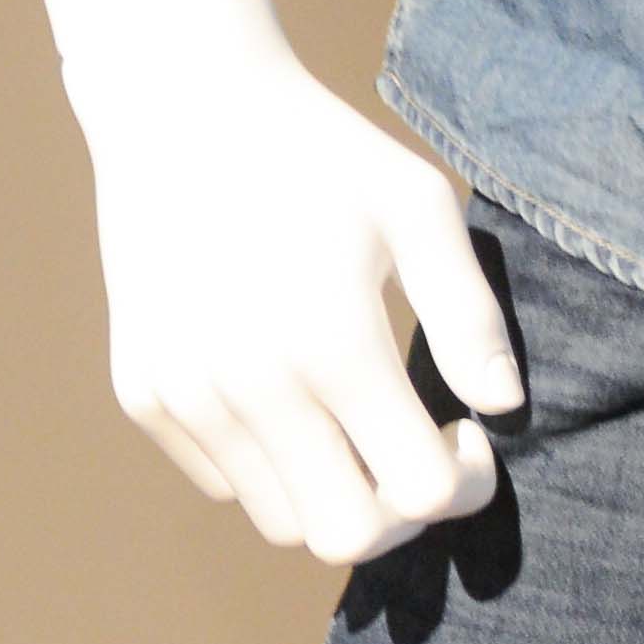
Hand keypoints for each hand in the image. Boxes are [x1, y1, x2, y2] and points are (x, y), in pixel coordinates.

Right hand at [71, 39, 520, 559]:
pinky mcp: (142, 393)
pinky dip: (267, 462)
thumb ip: (469, 315)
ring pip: (279, 521)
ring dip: (333, 493)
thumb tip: (502, 407)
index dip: (467, 479)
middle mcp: (251, 385)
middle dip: (401, 514)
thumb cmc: (318, 152)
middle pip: (347, 536)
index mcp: (333, 342)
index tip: (465, 429)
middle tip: (414, 454)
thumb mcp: (418, 207)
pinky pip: (220, 478)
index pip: (422, 492)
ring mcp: (186, 396)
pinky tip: (285, 390)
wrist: (177, 108)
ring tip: (352, 425)